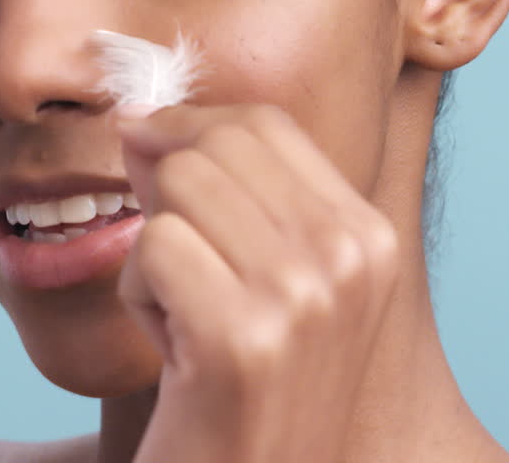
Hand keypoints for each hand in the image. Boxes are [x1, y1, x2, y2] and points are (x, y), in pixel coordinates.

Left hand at [114, 104, 399, 462]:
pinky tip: (173, 351)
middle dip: (166, 191)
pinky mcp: (241, 338)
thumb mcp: (268, 281)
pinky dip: (139, 296)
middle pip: (215, 145)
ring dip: (155, 252)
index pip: (265, 123)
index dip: (189, 124)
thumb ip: (224, 192)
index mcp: (369, 236)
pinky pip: (151, 247)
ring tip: (184, 316)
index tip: (149, 151)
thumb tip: (141, 121)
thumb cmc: (244, 388)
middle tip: (174, 266)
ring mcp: (302, 298)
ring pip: (178, 185)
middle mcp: (350, 259)